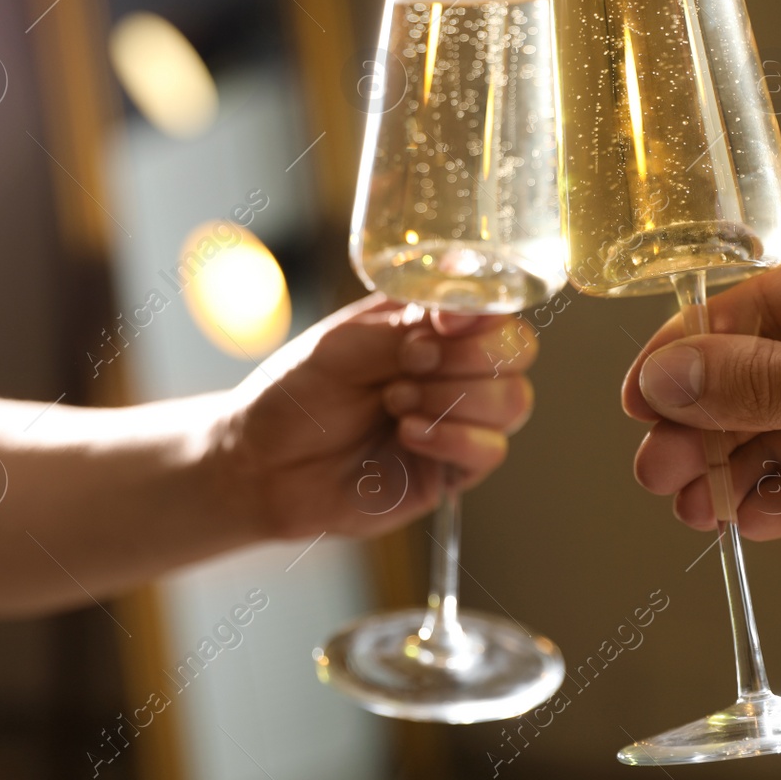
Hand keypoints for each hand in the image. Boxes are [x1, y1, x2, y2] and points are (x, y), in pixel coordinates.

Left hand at [212, 294, 535, 539]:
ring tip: (396, 401)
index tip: (446, 322)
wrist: (262, 463)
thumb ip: (404, 330)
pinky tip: (407, 433)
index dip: (483, 312)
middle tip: (411, 362)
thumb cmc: (297, 394)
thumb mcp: (343, 345)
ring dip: (455, 397)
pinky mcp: (452, 471)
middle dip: (470, 356)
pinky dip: (452, 438)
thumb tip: (457, 313)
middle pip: (518, 353)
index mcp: (433, 327)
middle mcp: (456, 370)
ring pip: (513, 401)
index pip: (496, 308)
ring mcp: (460, 422)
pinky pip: (490, 452)